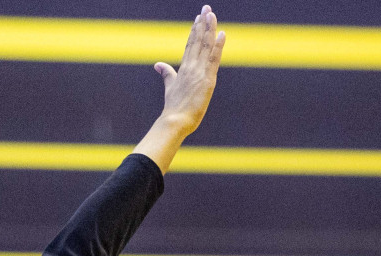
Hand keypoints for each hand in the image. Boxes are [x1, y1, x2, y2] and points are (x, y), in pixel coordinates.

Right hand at [154, 6, 225, 136]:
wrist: (175, 120)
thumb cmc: (174, 107)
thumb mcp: (170, 86)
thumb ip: (166, 74)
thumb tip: (158, 65)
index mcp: (184, 68)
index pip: (190, 45)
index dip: (195, 30)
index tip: (198, 17)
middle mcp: (191, 67)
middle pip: (198, 40)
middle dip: (203, 23)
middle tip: (207, 8)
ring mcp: (199, 72)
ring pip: (205, 46)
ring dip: (209, 29)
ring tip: (212, 14)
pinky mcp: (207, 80)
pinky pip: (214, 59)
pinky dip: (218, 46)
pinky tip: (222, 33)